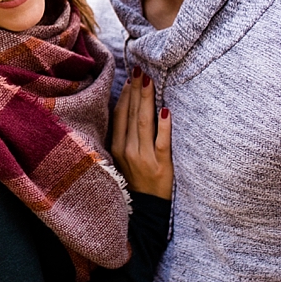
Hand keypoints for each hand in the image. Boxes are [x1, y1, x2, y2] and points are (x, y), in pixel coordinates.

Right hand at [109, 68, 172, 198]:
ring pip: (143, 123)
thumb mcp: (122, 159)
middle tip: (140, 70)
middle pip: (131, 114)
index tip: (131, 78)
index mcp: (116, 147)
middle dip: (136, 91)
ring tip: (148, 81)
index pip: (120, 115)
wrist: (146, 211)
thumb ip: (124, 136)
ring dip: (146, 100)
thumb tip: (129, 108)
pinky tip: (165, 110)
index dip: (125, 95)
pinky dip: (163, 126)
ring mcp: (143, 158)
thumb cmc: (135, 182)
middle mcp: (127, 150)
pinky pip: (161, 141)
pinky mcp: (160, 165)